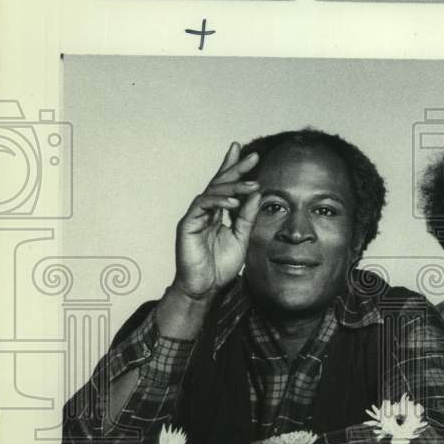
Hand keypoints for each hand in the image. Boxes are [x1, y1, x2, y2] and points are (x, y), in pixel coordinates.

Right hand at [173, 143, 262, 299]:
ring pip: (212, 191)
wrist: (204, 288)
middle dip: (236, 167)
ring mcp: (195, 216)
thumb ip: (247, 217)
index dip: (235, 168)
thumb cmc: (220, 266)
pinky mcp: (187, 224)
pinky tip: (234, 202)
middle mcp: (204, 211)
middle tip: (252, 156)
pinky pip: (202, 205)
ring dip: (234, 186)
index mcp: (216, 212)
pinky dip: (218, 201)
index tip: (250, 154)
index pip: (226, 186)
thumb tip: (256, 193)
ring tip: (252, 185)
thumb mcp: (241, 238)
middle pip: (219, 182)